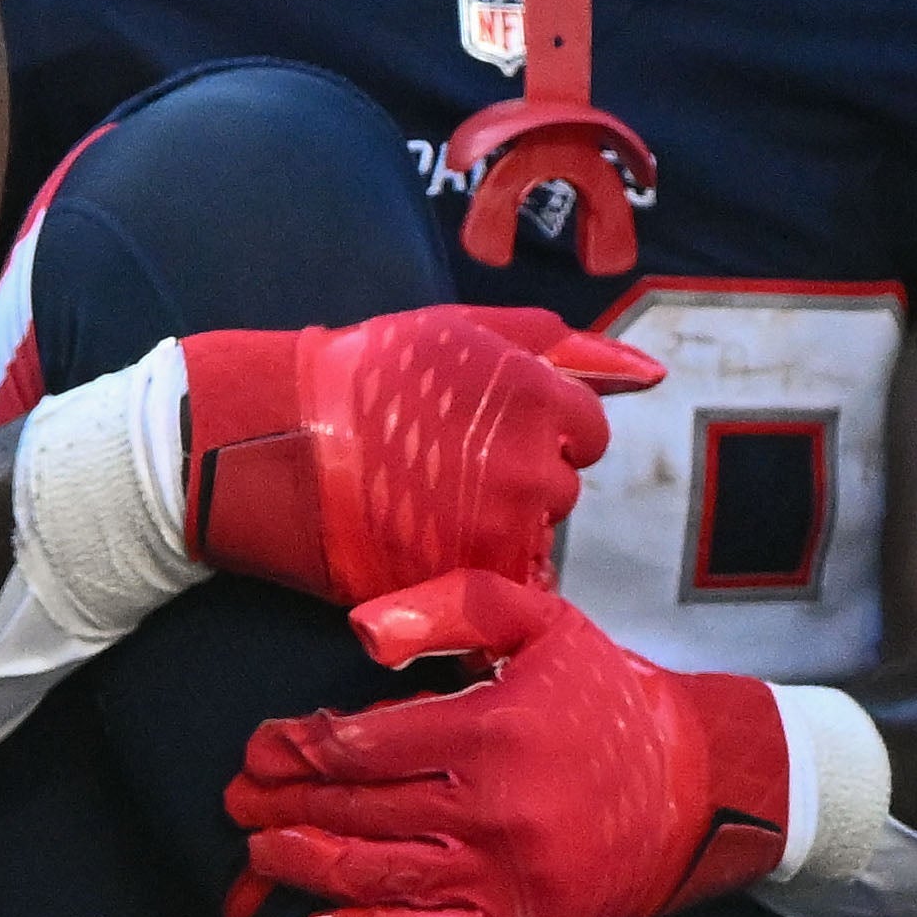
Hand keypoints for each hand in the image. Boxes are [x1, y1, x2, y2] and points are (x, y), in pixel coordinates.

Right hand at [182, 307, 660, 606]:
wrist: (268, 443)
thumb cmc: (365, 376)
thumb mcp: (462, 330)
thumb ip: (561, 346)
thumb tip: (647, 372)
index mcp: (538, 397)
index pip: (586, 432)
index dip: (538, 430)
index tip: (484, 430)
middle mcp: (529, 467)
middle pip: (559, 488)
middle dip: (517, 479)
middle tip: (443, 465)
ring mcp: (496, 532)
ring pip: (530, 539)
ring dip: (493, 527)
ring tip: (425, 502)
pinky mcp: (460, 583)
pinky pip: (500, 586)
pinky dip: (469, 569)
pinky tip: (421, 541)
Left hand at [222, 569, 785, 916]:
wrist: (698, 786)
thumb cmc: (607, 696)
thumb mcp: (540, 621)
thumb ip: (448, 608)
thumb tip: (360, 636)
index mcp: (492, 729)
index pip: (363, 745)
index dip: (300, 746)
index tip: (265, 746)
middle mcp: (495, 809)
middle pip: (359, 811)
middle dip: (287, 804)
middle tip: (239, 799)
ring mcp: (508, 878)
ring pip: (380, 879)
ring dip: (308, 868)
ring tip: (261, 851)